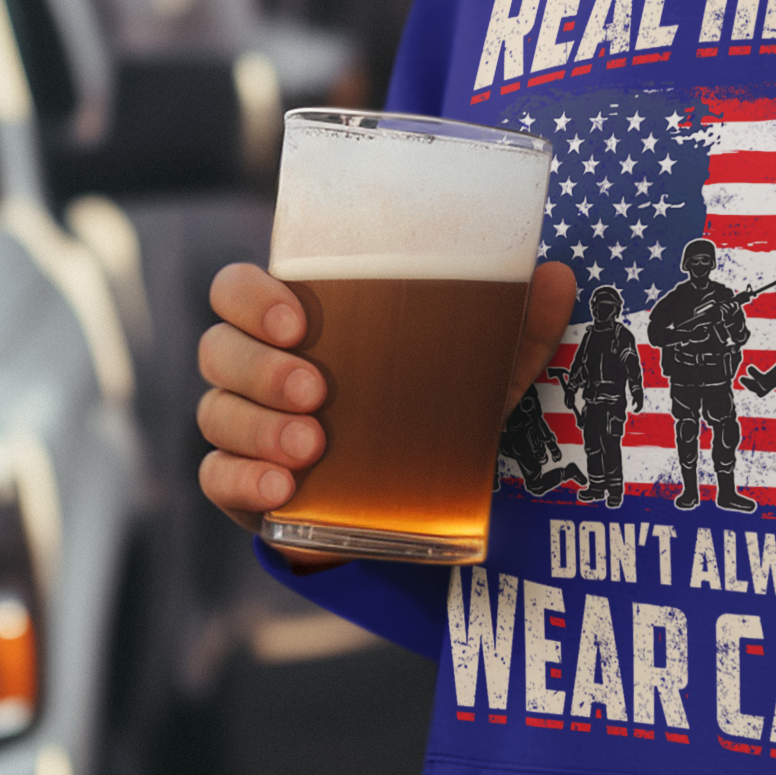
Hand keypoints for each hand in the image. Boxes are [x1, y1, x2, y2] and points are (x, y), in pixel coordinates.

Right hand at [197, 260, 579, 561]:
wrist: (401, 499)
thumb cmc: (421, 407)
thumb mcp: (474, 372)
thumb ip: (515, 325)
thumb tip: (558, 275)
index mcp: (295, 323)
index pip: (237, 290)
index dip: (251, 298)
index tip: (298, 320)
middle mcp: (256, 368)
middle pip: (218, 349)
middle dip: (261, 368)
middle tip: (315, 390)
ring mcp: (242, 425)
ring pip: (216, 413)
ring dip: (258, 427)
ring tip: (311, 445)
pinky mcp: (241, 482)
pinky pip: (217, 477)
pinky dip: (245, 479)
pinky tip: (282, 488)